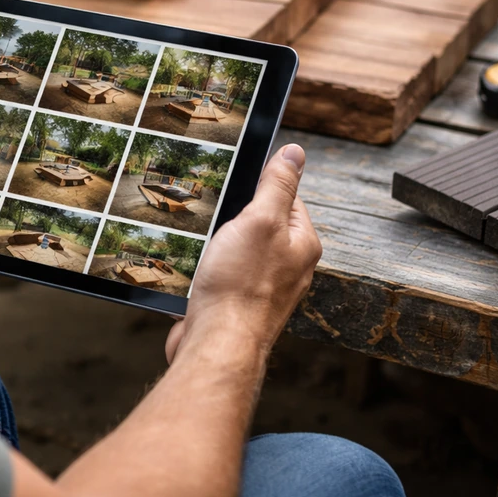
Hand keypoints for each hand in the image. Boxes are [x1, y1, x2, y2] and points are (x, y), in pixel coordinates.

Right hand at [166, 144, 320, 364]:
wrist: (217, 344)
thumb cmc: (240, 285)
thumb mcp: (260, 220)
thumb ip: (277, 185)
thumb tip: (295, 152)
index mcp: (302, 244)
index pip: (287, 198)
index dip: (259, 186)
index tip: (235, 181)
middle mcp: (289, 267)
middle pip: (261, 224)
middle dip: (234, 216)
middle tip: (214, 210)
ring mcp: (263, 289)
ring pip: (238, 250)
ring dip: (218, 243)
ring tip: (202, 240)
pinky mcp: (237, 305)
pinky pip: (223, 274)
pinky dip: (208, 267)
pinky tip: (195, 267)